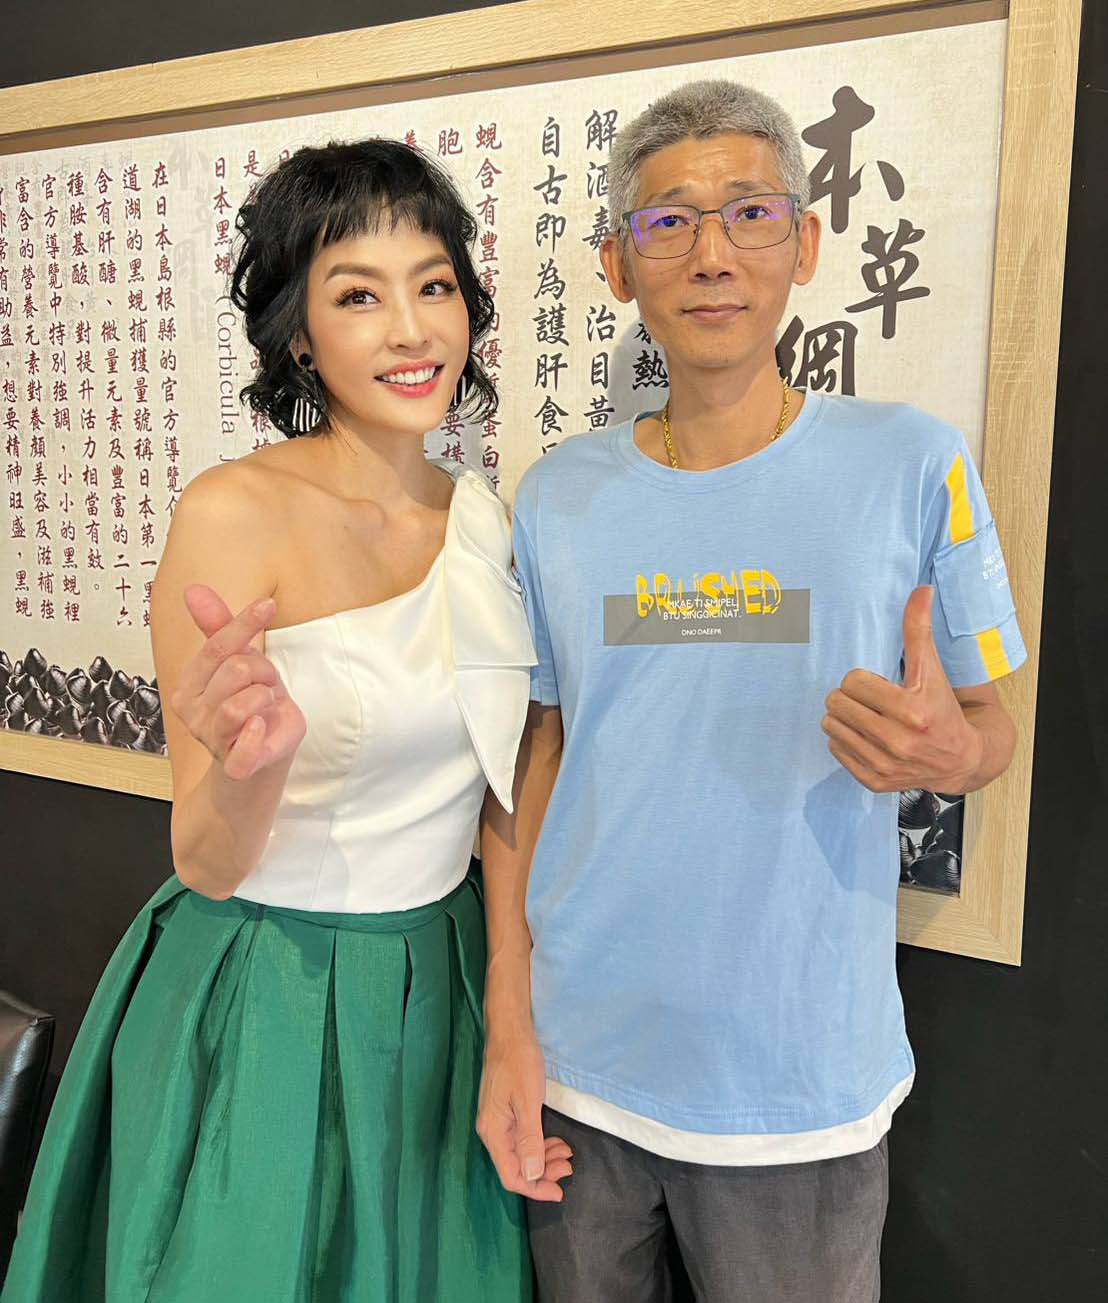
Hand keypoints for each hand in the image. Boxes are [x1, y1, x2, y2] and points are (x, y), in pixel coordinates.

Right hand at [170, 584, 306, 780]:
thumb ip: (218, 628)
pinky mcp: (236, 765)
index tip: (268, 605)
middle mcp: (193, 713)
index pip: (216, 647)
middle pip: (237, 669)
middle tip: (266, 686)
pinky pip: (244, 749)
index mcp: (188, 685)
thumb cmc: (252, 705)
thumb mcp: (240, 661)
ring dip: (267, 698)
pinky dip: (256, 735)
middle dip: (264, 672)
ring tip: (266, 706)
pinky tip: (261, 726)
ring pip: (243, 702)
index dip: (245, 624)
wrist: (262, 756)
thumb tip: (193, 589)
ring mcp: (212, 740)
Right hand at [477, 1027, 572, 1201]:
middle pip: (515, 1167)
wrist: (510, 1032)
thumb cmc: (519, 1063)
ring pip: (519, 1155)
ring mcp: (497, 1122)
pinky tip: (554, 1141)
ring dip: (543, 1160)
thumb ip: (529, 1140)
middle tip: (569, 1167)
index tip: (560, 1191)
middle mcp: (491, 1131)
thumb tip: (532, 1175)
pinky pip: (521, 1140)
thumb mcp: (528, 1101)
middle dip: (543, 1174)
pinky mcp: (505, 1113)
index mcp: (493, 1132)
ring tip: (567, 1154)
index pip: (511, 1175)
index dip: (535, 1188)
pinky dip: (539, 1145)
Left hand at [822, 586, 983, 793]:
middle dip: (849, 697)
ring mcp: (884, 764)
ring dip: (843, 718)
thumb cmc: (942, 708)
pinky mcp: (874, 781)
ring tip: (865, 716)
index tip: (877, 685)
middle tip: (867, 700)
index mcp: (911, 711)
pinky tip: (867, 737)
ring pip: (831, 727)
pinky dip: (846, 741)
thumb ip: (920, 630)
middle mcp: (897, 741)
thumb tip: (922, 590)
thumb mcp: (932, 669)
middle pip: (837, 704)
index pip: (852, 682)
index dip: (862, 680)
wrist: (960, 759)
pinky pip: (836, 750)